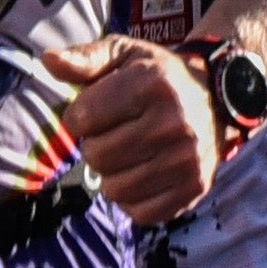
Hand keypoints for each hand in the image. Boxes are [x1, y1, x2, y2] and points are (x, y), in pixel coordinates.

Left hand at [41, 35, 216, 226]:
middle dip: (95, 146)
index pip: (82, 117)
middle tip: (113, 134)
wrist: (218, 97)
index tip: (95, 110)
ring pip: (114, 189)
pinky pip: (141, 213)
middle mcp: (172, 122)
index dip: (79, 116)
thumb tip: (48, 61)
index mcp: (150, 84)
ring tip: (127, 154)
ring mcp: (186, 159)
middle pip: (96, 156)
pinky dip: (133, 200)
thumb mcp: (124, 54)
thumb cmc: (159, 75)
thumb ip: (85, 58)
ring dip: (112, 174)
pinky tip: (141, 174)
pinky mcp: (194, 188)